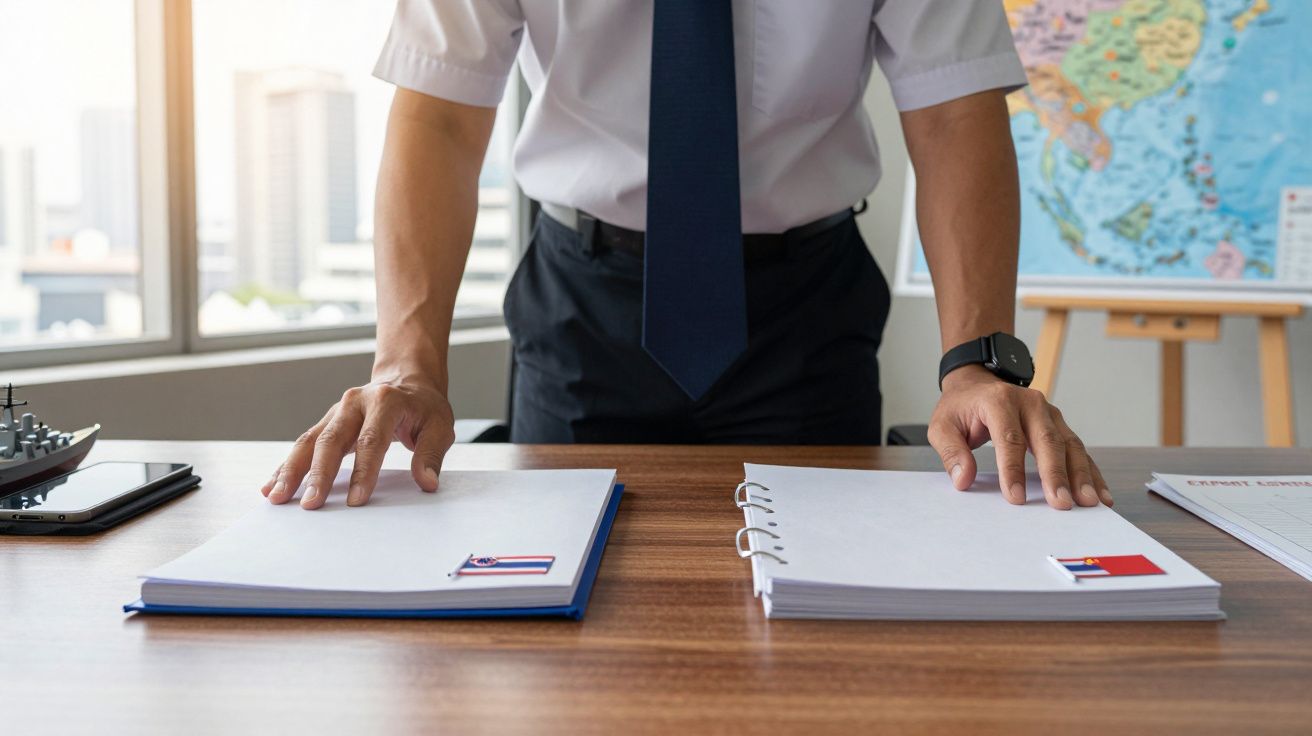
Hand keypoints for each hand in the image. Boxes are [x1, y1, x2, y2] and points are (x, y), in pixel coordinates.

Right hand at [261, 375, 454, 508]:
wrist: (407, 380)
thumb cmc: (423, 407)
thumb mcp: (439, 426)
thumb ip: (431, 455)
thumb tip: (427, 483)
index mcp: (385, 401)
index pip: (371, 440)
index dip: (364, 471)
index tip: (357, 501)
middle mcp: (354, 403)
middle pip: (331, 440)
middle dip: (319, 475)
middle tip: (310, 504)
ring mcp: (336, 412)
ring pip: (309, 441)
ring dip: (291, 471)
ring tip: (277, 497)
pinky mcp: (327, 422)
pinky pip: (303, 444)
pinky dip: (287, 465)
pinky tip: (272, 485)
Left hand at [928, 365, 1111, 509]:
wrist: (977, 383)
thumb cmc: (960, 408)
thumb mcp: (942, 425)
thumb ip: (951, 452)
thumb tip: (963, 479)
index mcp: (999, 401)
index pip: (1009, 438)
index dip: (1012, 469)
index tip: (1016, 498)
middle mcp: (1029, 403)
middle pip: (1047, 440)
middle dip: (1055, 474)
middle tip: (1061, 503)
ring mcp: (1048, 413)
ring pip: (1070, 444)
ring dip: (1081, 474)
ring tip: (1088, 502)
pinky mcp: (1059, 424)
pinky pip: (1078, 448)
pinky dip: (1090, 471)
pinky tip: (1099, 492)